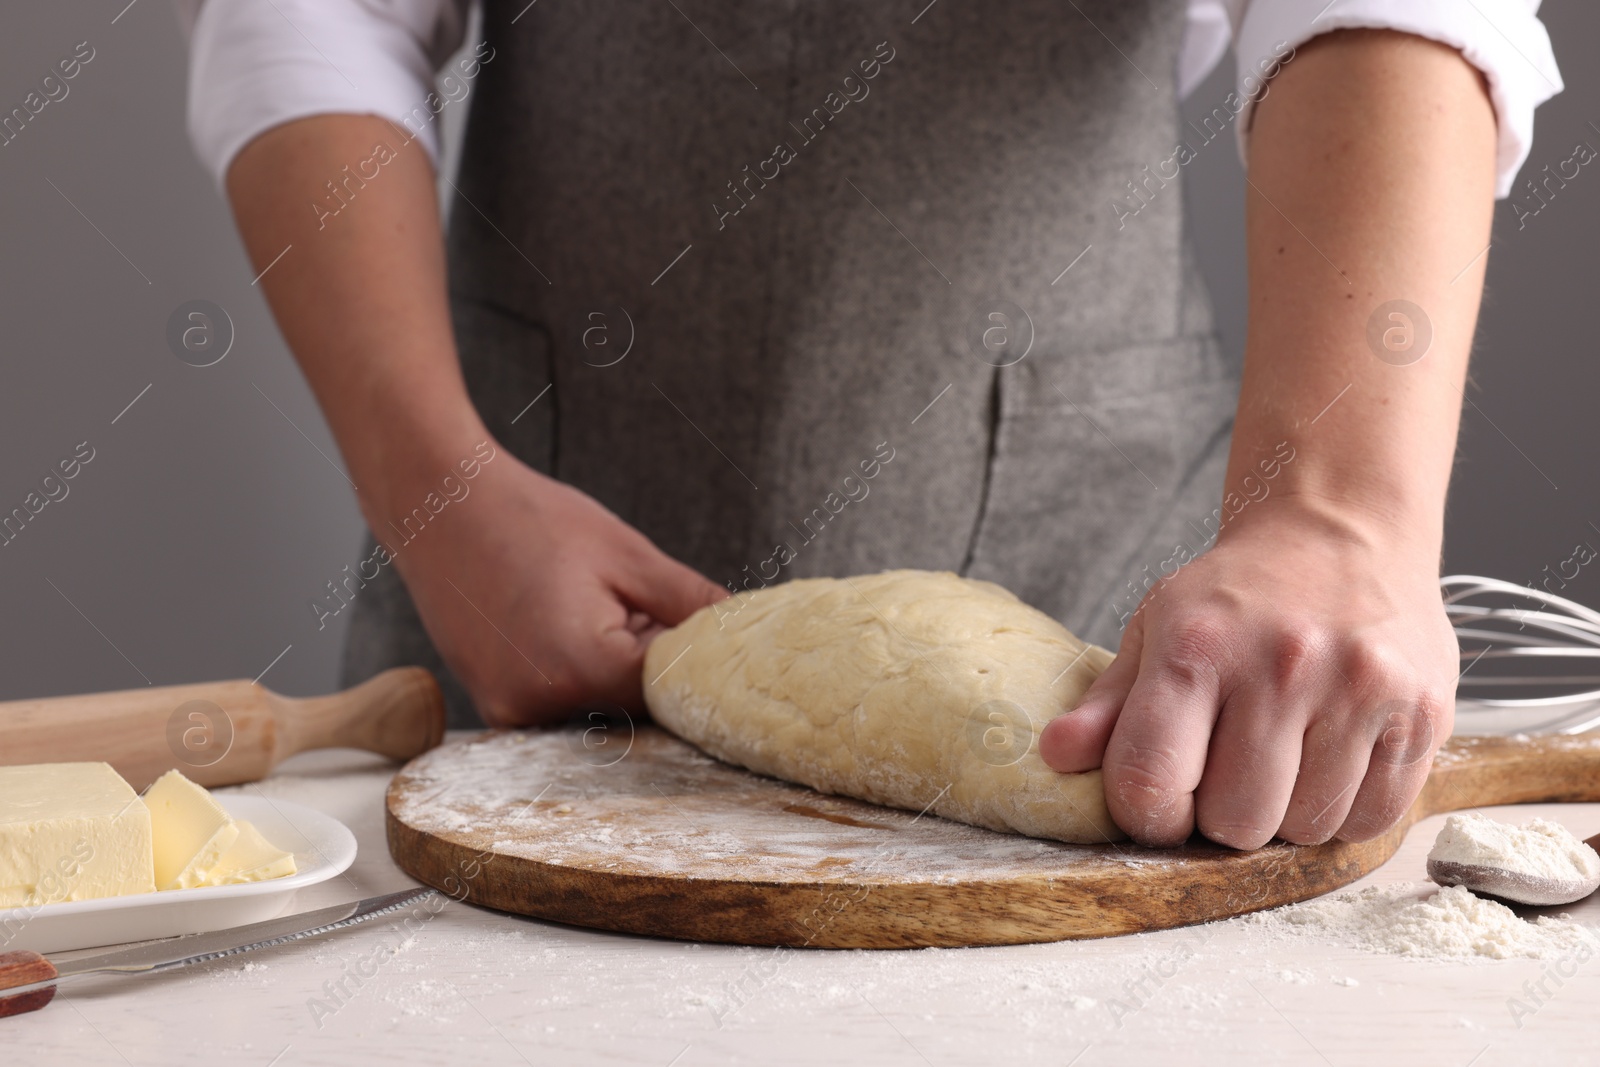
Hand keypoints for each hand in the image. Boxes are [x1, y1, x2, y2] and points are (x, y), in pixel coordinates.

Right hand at [376, 447, 725, 726]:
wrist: (437, 503)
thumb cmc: (530, 518)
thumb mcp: (628, 555)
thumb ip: (692, 604)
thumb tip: (744, 634)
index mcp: (583, 668)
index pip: (672, 692)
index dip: (698, 664)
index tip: (715, 642)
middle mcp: (542, 705)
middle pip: (635, 705)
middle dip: (654, 664)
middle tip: (642, 605)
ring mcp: (510, 711)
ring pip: (597, 704)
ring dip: (613, 667)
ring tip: (586, 601)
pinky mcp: (493, 704)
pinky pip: (559, 699)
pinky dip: (576, 669)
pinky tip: (559, 616)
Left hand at [1039, 503, 1456, 848]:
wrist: (1340, 532)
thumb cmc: (1238, 595)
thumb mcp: (1156, 630)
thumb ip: (1108, 705)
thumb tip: (1056, 757)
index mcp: (1197, 646)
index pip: (1151, 782)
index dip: (1148, 815)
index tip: (1163, 800)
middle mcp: (1282, 665)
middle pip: (1236, 822)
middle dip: (1223, 815)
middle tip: (1230, 769)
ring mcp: (1360, 688)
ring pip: (1307, 829)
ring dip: (1289, 813)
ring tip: (1286, 755)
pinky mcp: (1424, 710)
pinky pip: (1372, 819)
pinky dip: (1346, 809)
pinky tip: (1333, 758)